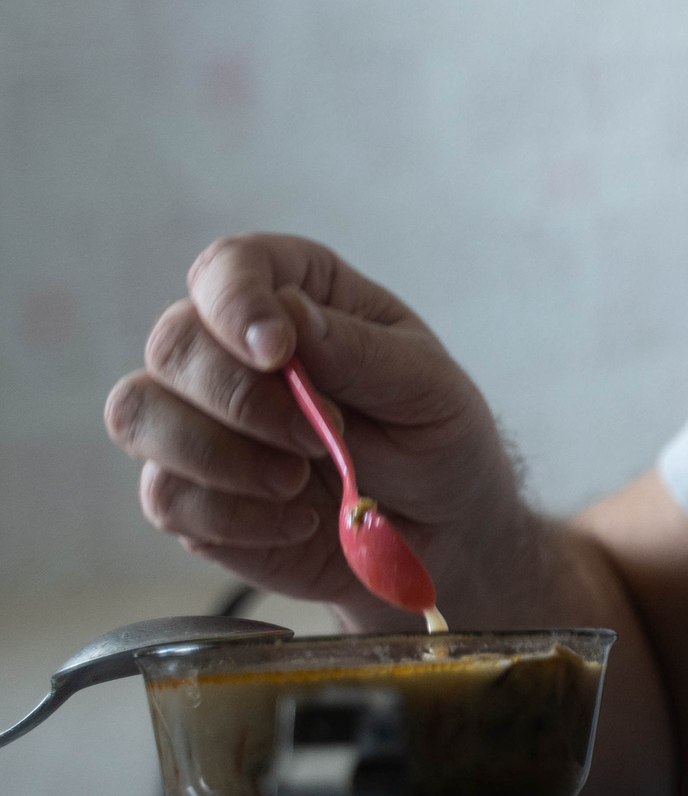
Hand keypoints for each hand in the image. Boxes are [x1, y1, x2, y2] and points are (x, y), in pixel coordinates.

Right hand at [103, 234, 524, 624]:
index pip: (229, 267)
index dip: (236, 303)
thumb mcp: (428, 387)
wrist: (442, 528)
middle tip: (322, 437)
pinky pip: (164, 496)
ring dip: (220, 456)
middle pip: (171, 342)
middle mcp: (229, 347)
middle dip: (240, 397)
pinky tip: (296, 521)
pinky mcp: (188, 490)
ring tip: (299, 481)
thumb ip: (361, 351)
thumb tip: (287, 314)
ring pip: (138, 413)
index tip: (278, 351)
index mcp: (296, 295)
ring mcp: (197, 419)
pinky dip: (232, 517)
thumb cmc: (436, 437)